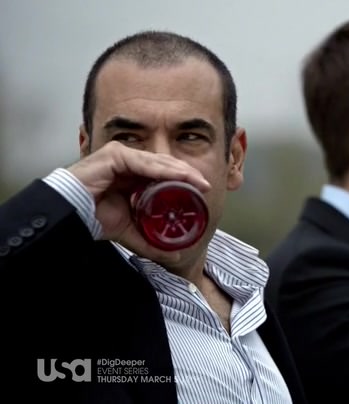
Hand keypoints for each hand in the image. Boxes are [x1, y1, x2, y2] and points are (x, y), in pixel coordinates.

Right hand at [67, 141, 210, 261]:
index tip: (204, 190)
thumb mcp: (130, 230)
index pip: (166, 173)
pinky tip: (178, 176)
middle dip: (187, 175)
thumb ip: (151, 241)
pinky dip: (162, 169)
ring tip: (197, 181)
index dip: (185, 180)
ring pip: (158, 162)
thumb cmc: (93, 217)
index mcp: (134, 175)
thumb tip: (174, 256)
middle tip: (205, 185)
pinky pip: (143, 162)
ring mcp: (122, 155)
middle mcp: (130, 162)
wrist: (69, 215)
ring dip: (180, 171)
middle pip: (165, 165)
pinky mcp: (115, 155)